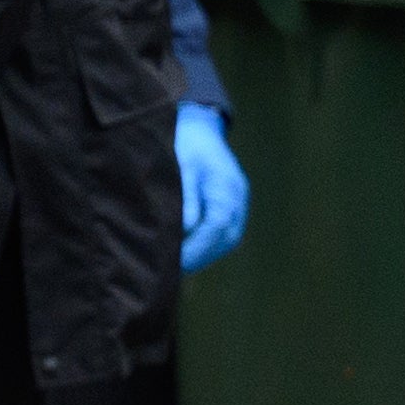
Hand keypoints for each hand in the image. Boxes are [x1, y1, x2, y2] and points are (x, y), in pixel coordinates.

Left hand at [173, 102, 249, 271]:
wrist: (198, 129)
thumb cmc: (184, 144)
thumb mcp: (180, 165)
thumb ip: (184, 195)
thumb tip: (185, 227)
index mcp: (227, 187)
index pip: (216, 226)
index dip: (194, 247)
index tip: (172, 262)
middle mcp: (237, 199)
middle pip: (223, 240)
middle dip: (196, 258)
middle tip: (167, 274)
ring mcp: (238, 206)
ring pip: (224, 242)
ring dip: (200, 257)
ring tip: (172, 271)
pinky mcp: (230, 211)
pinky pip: (221, 237)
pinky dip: (203, 249)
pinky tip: (182, 259)